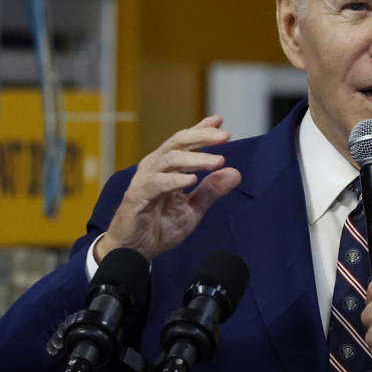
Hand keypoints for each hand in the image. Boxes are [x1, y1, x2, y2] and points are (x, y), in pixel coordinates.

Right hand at [95, 115, 240, 261]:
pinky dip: (175, 180)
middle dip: (202, 136)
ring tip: (218, 161)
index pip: (185, 142)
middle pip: (178, 142)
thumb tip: (235, 173)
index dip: (201, 129)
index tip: (220, 120)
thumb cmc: (159, 228)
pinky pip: (157, 183)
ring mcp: (145, 180)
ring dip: (196, 159)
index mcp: (167, 167)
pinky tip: (192, 179)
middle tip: (225, 136)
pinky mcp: (138, 196)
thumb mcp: (192, 209)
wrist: (135, 251)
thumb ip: (211, 191)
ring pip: (171, 159)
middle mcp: (155, 167)